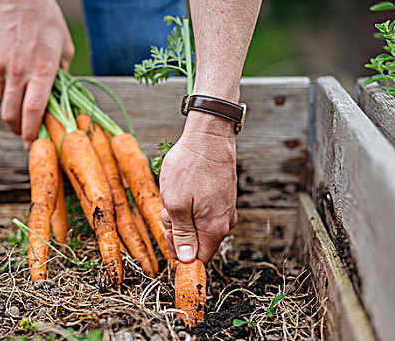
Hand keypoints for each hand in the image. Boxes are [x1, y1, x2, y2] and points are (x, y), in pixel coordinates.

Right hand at [0, 0, 73, 148]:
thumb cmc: (46, 20)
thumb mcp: (65, 48)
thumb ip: (62, 76)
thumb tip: (60, 98)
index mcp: (42, 70)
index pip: (34, 111)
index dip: (32, 133)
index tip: (34, 144)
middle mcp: (19, 72)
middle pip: (11, 116)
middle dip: (19, 131)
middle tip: (26, 135)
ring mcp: (0, 67)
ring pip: (1, 103)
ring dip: (12, 111)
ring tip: (23, 102)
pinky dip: (3, 93)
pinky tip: (13, 83)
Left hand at [159, 111, 237, 262]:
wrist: (209, 135)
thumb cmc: (190, 166)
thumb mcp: (176, 203)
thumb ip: (182, 234)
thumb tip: (187, 259)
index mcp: (214, 229)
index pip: (198, 259)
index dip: (179, 251)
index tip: (168, 232)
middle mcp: (225, 222)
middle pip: (197, 243)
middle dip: (177, 231)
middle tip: (168, 208)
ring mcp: (226, 209)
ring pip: (198, 226)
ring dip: (181, 216)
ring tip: (175, 194)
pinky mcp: (223, 198)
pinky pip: (203, 212)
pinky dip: (189, 205)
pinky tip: (184, 188)